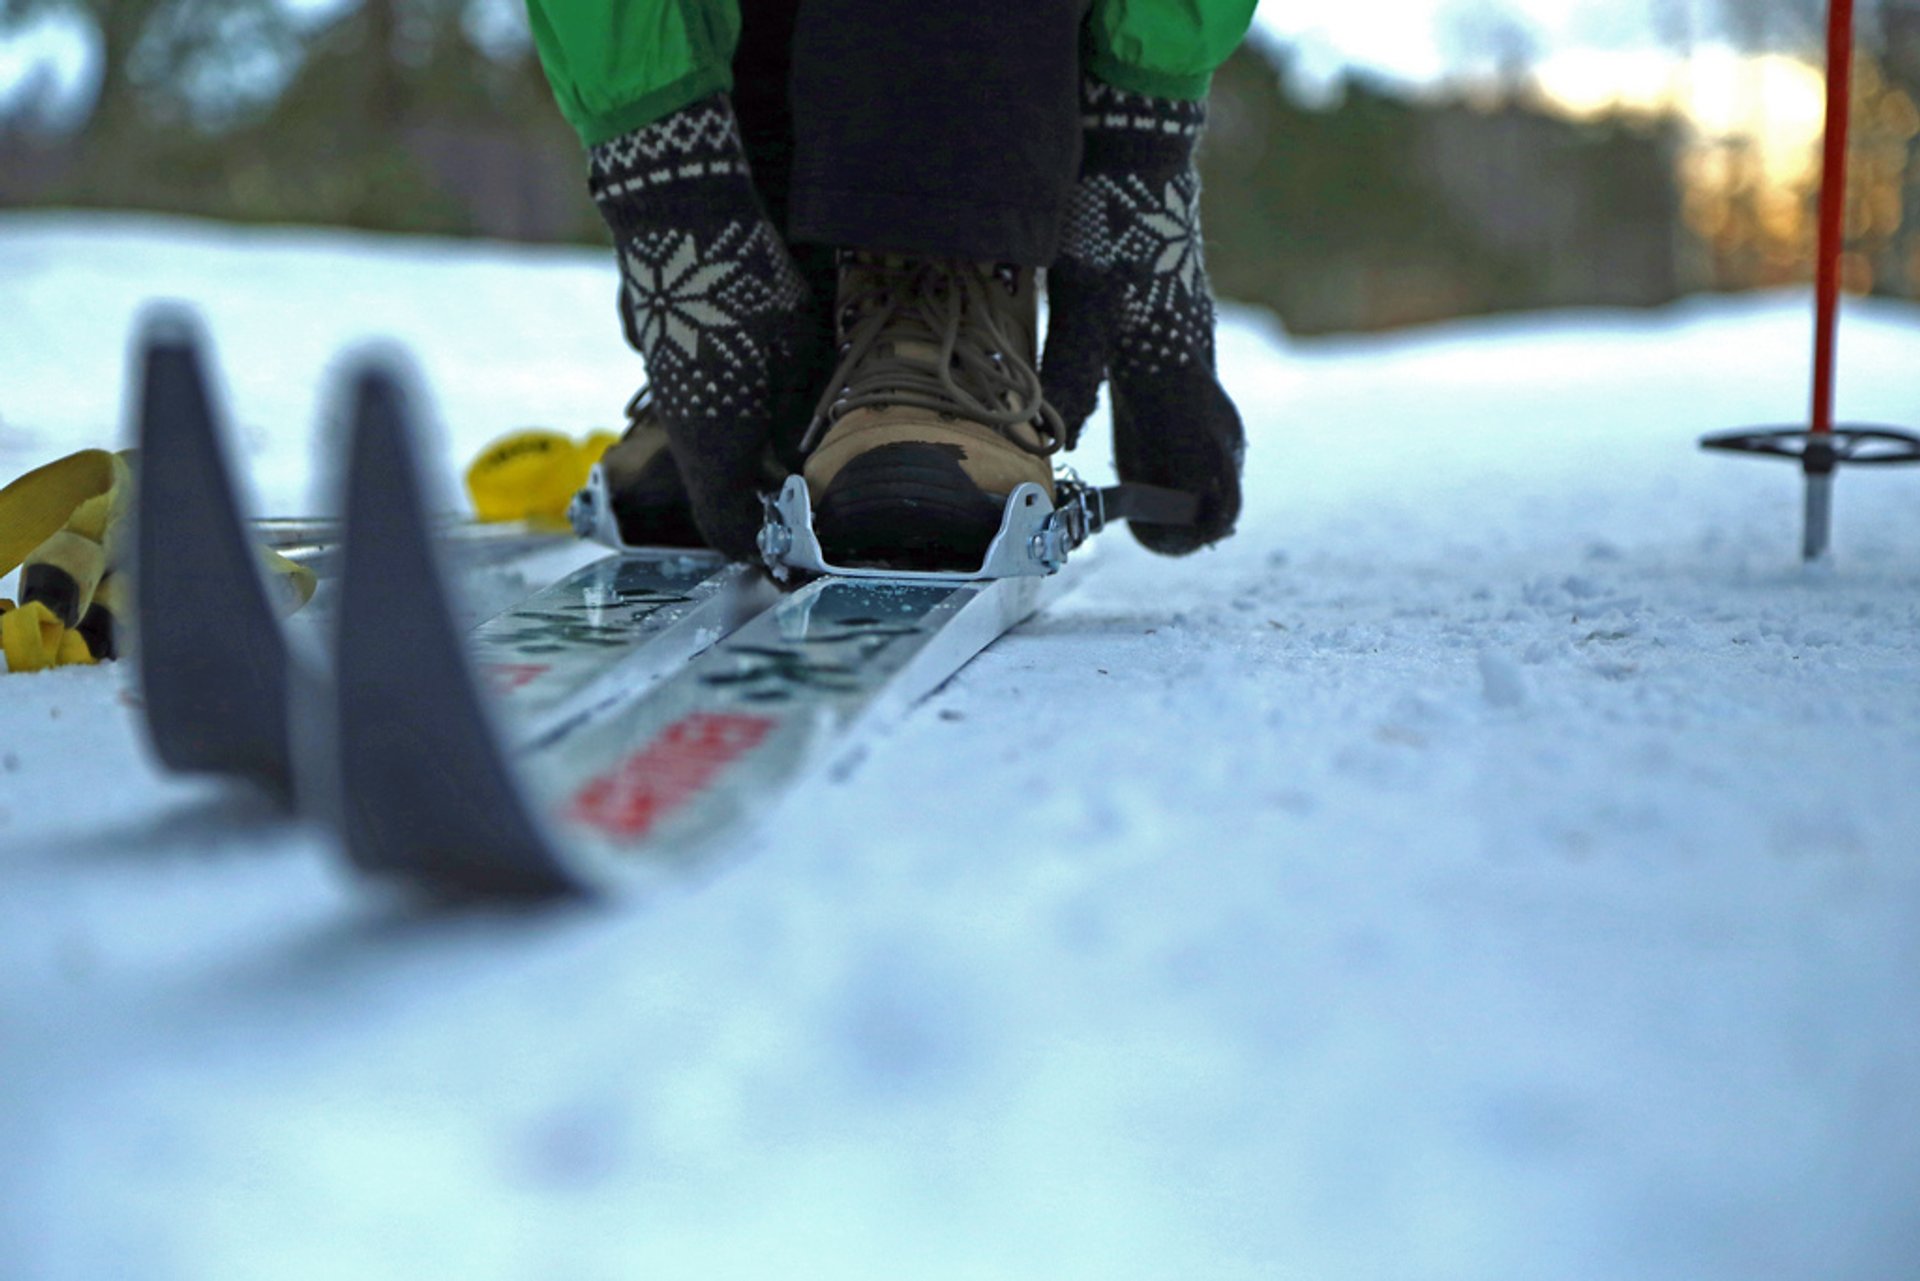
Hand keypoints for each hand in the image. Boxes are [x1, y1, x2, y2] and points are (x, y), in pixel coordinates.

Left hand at [1041, 80, 1243, 555]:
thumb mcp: (1079, 302)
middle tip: (1155, 532)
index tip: (1168, 542)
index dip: (1199, 519)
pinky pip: (1194, 397)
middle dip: (1197, 505)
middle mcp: (1195, 365)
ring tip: (1149, 499)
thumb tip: (1059, 444)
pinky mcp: (1180, 325)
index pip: (1213, 471)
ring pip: (1212, 427)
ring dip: (1190, 470)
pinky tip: (1143, 437)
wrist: (1136, 154)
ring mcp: (1192, 344)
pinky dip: (1178, 433)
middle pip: (1221, 456)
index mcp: (1175, 374)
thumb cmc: (1104, 225)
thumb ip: (1073, 374)